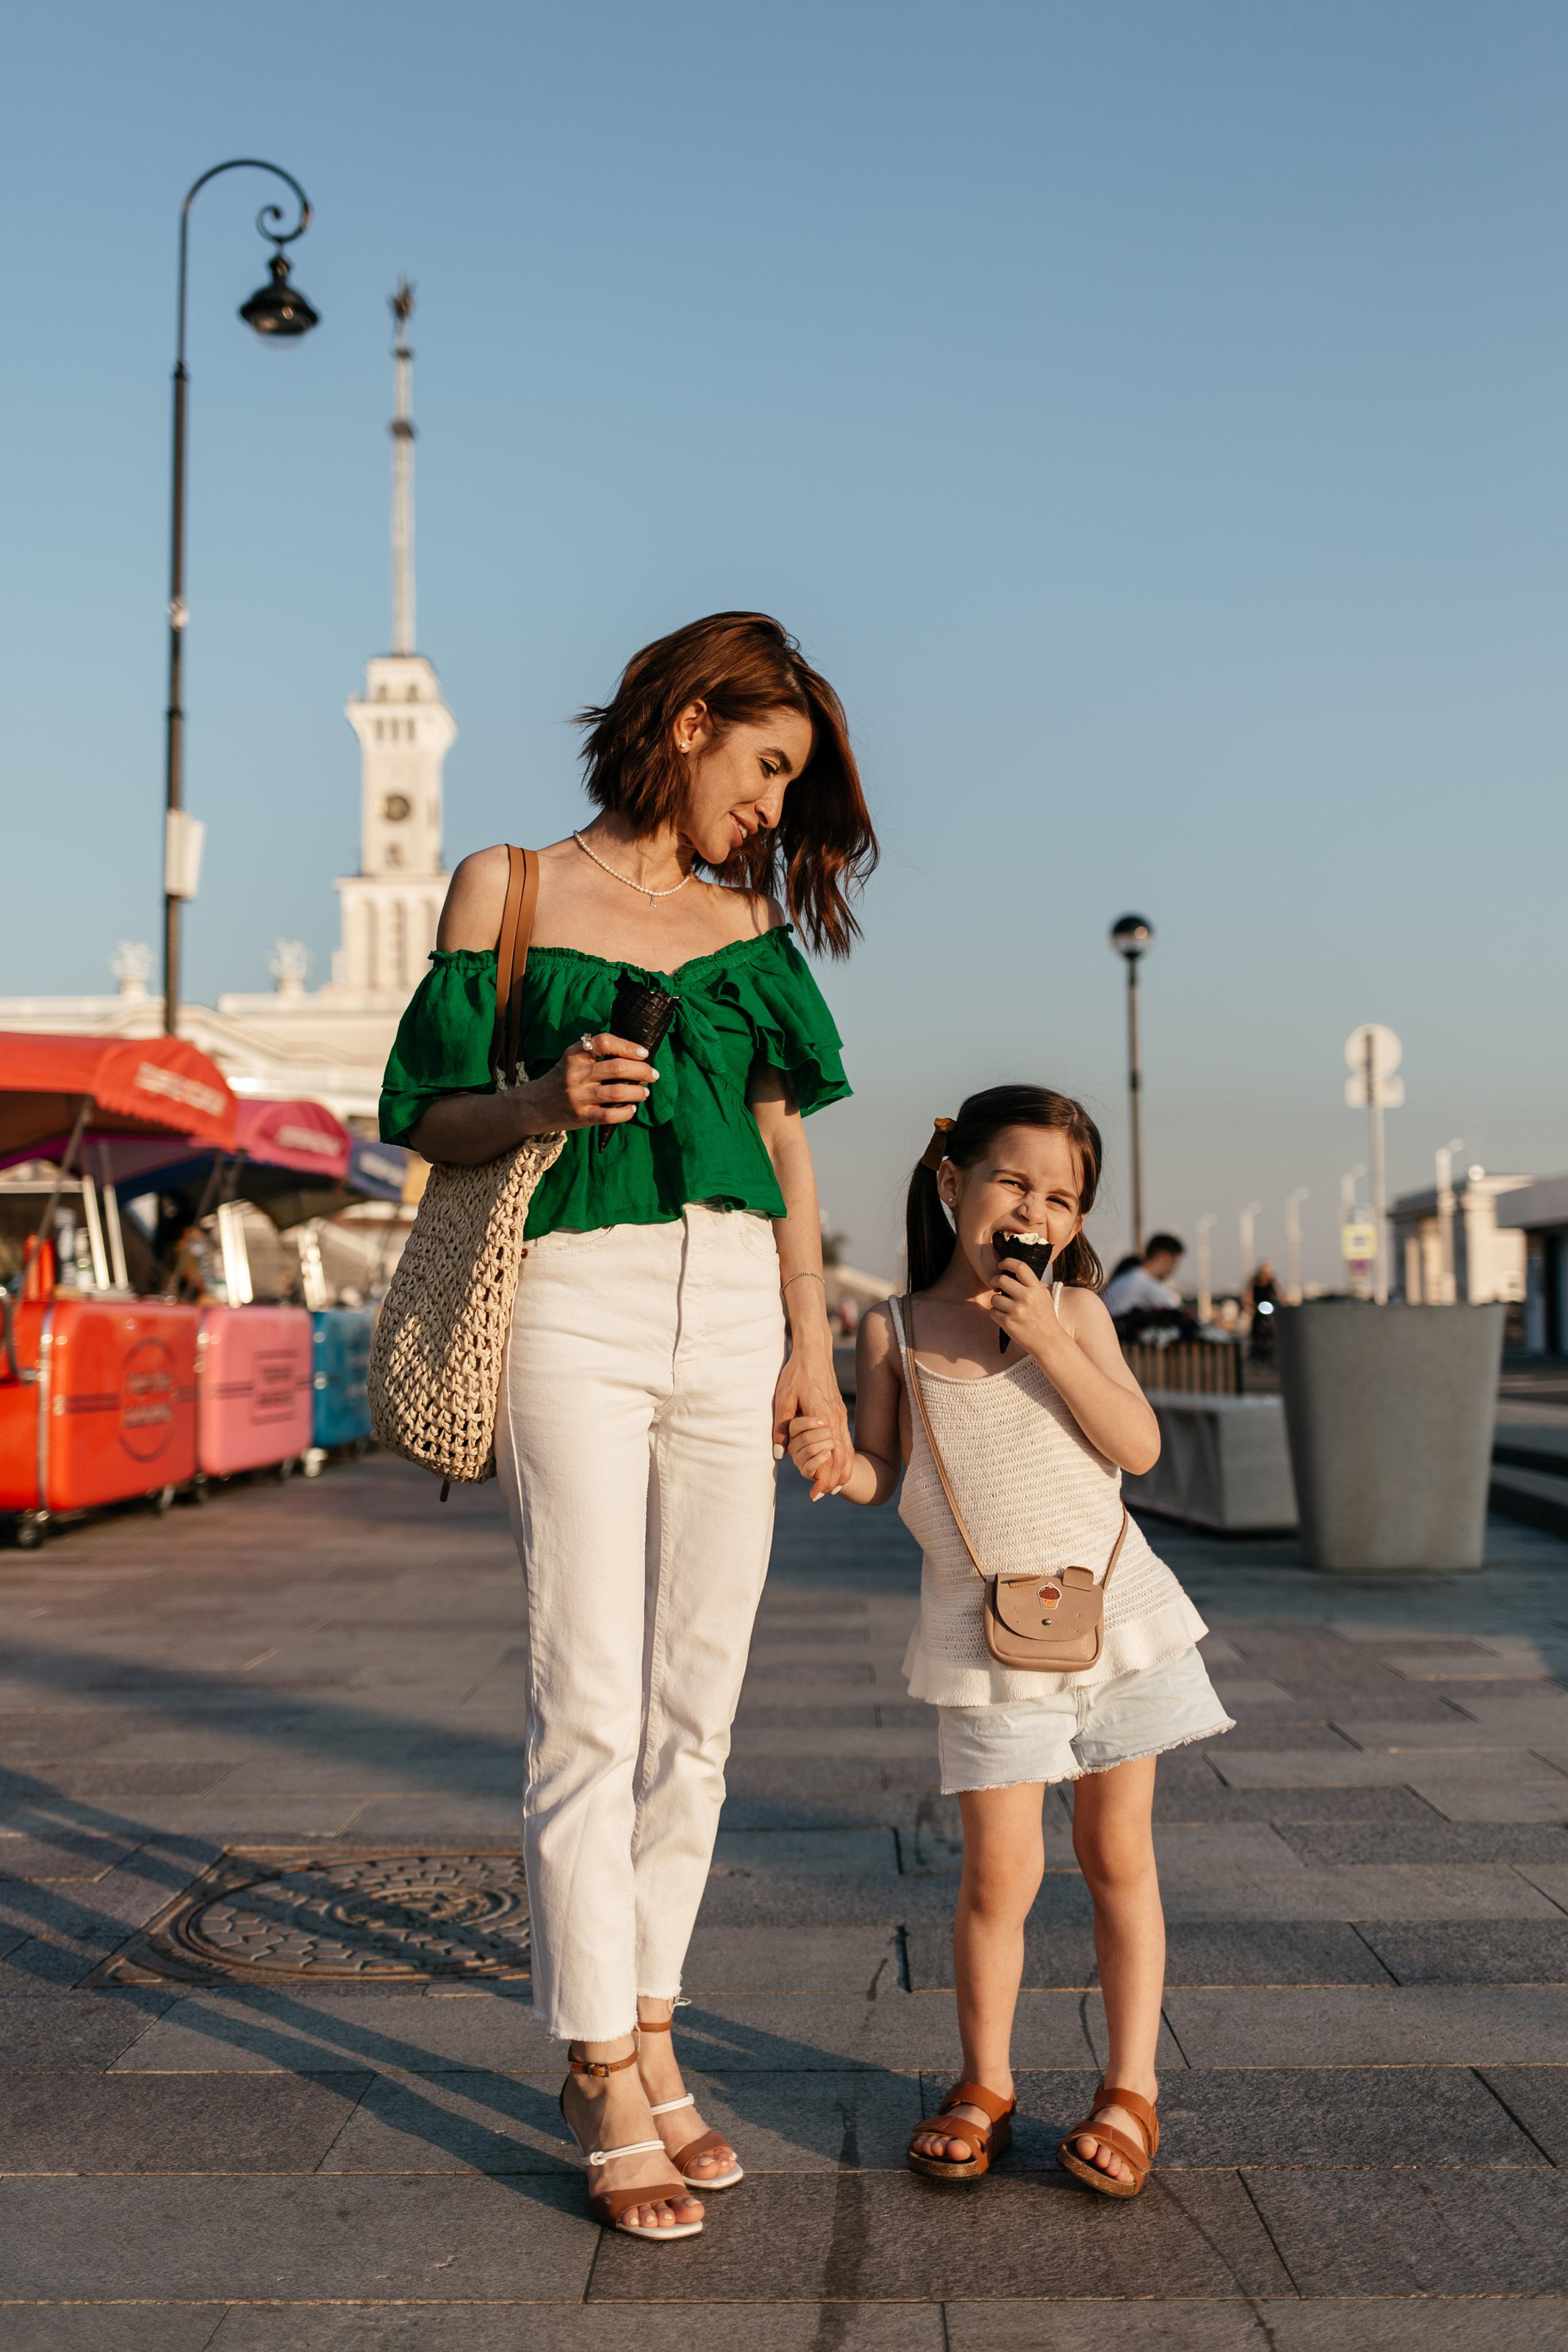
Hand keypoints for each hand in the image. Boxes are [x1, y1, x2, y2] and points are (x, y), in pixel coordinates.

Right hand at [527, 1032, 657, 1131]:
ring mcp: (578, 1096)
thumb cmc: (563, 1079)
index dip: (628, 1046)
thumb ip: (596, 1054)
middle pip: (617, 1068)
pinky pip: (610, 1115)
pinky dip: (627, 1112)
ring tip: (644, 1092)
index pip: (604, 1042)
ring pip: (617, 1092)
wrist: (536, 1105)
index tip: (643, 1053)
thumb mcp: (573, 1060)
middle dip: (641, 1071)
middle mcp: (575, 1074)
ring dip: (638, 1092)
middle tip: (652, 1074)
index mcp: (574, 1054)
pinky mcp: (581, 1116)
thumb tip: (635, 1057)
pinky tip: (631, 1109)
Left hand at [772, 1351, 852, 1493]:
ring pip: (848, 1451)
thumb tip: (779, 1454)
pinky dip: (845, 1458)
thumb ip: (781, 1427)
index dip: (823, 1477)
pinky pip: (847, 1441)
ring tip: (831, 1488)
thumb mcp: (782, 1398)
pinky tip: (838, 1467)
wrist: (814, 1352)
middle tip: (820, 1495)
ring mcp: (841, 1416)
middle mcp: (836, 1420)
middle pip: (842, 1459)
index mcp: (823, 1417)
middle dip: (832, 1480)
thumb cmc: (796, 1374)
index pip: (829, 1457)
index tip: (814, 1493)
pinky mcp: (840, 1414)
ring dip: (841, 1471)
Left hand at [989, 1260, 1063, 1357]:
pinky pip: (992, 1311)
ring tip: (1005, 1306)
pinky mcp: (1008, 1323)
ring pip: (994, 1297)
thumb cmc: (1045, 1316)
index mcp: (1036, 1288)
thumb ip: (1031, 1283)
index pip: (1020, 1266)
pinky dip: (995, 1313)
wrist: (1048, 1341)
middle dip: (994, 1280)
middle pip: (1001, 1279)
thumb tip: (1012, 1270)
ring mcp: (1017, 1311)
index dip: (1007, 1262)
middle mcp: (1026, 1297)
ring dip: (996, 1301)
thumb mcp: (1043, 1296)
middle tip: (995, 1285)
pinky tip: (1004, 1317)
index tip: (1001, 1265)